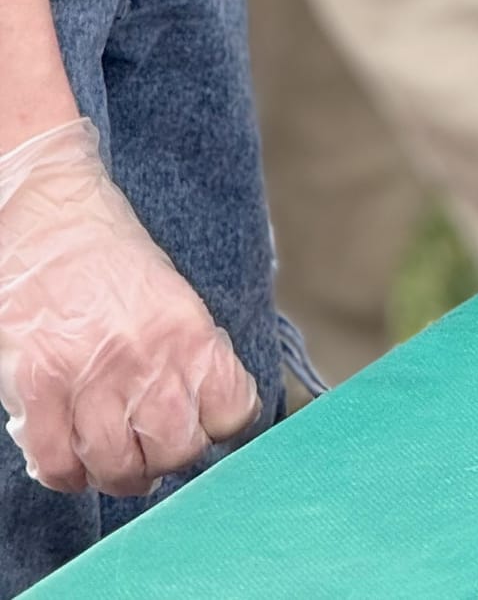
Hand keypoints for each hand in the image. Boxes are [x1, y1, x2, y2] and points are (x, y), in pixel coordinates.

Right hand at [0, 118, 259, 495]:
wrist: (49, 211)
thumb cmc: (112, 250)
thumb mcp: (172, 291)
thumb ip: (189, 350)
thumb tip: (206, 411)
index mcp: (188, 329)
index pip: (231, 412)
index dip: (223, 426)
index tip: (209, 423)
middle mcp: (144, 358)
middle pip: (177, 451)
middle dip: (171, 457)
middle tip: (158, 446)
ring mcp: (87, 377)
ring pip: (118, 468)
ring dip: (121, 474)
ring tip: (119, 459)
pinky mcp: (37, 388)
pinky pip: (59, 464)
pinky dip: (69, 475)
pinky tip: (75, 460)